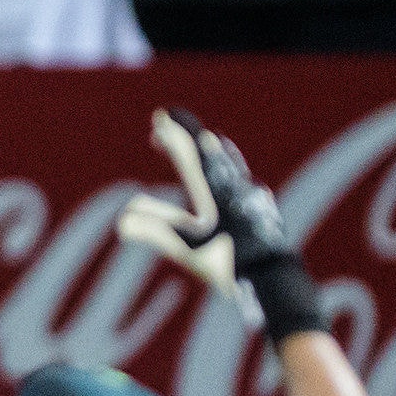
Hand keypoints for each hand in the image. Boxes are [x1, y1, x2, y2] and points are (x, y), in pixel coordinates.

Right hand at [117, 107, 297, 326]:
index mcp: (214, 191)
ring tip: (201, 141)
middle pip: (208, 151)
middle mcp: (233, 187)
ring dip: (209, 148)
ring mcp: (250, 196)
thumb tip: (121, 221)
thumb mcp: (186, 249)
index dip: (173, 133)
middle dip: (186, 135)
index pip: (190, 153)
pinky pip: (241, 180)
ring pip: (229, 163)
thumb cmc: (229, 263)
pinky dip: (228, 168)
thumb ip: (154, 231)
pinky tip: (235, 175)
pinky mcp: (260, 209)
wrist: (274, 279)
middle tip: (167, 126)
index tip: (159, 117)